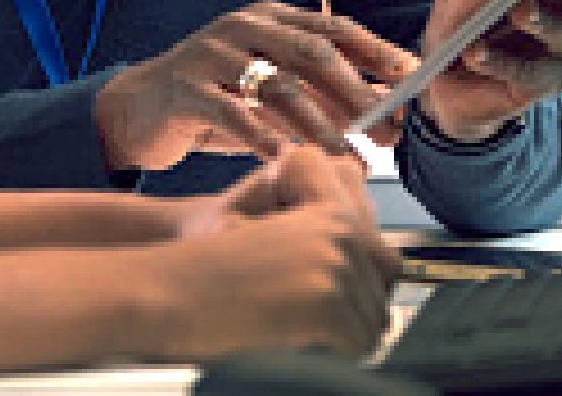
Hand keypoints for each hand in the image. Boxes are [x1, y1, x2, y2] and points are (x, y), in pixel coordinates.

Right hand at [94, 0, 418, 171]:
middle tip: (384, 128)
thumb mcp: (270, 91)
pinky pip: (231, 111)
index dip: (376, 52)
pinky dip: (261, 137)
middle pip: (312, 52)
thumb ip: (319, 93)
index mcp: (270, 18)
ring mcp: (211, 53)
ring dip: (318, 124)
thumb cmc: (216, 99)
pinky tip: (283, 158)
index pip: (334, 28)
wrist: (139, 108)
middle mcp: (243, 27)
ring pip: (277, 84)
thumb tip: (385, 108)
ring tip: (344, 155)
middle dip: (355, 91)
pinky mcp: (184, 86)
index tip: (410, 78)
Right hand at [149, 146, 400, 359]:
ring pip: (374, 321)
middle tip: (302, 306)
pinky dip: (330, 352)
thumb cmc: (214, 271)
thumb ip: (333, 238)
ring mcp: (334, 261)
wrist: (166, 291)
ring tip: (288, 319)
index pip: (388, 256)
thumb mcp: (278, 235)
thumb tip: (396, 267)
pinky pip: (358, 344)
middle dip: (357, 305)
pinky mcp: (325, 298)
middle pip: (386, 288)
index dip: (363, 281)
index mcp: (328, 207)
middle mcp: (339, 227)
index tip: (327, 291)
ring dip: (341, 332)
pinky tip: (289, 334)